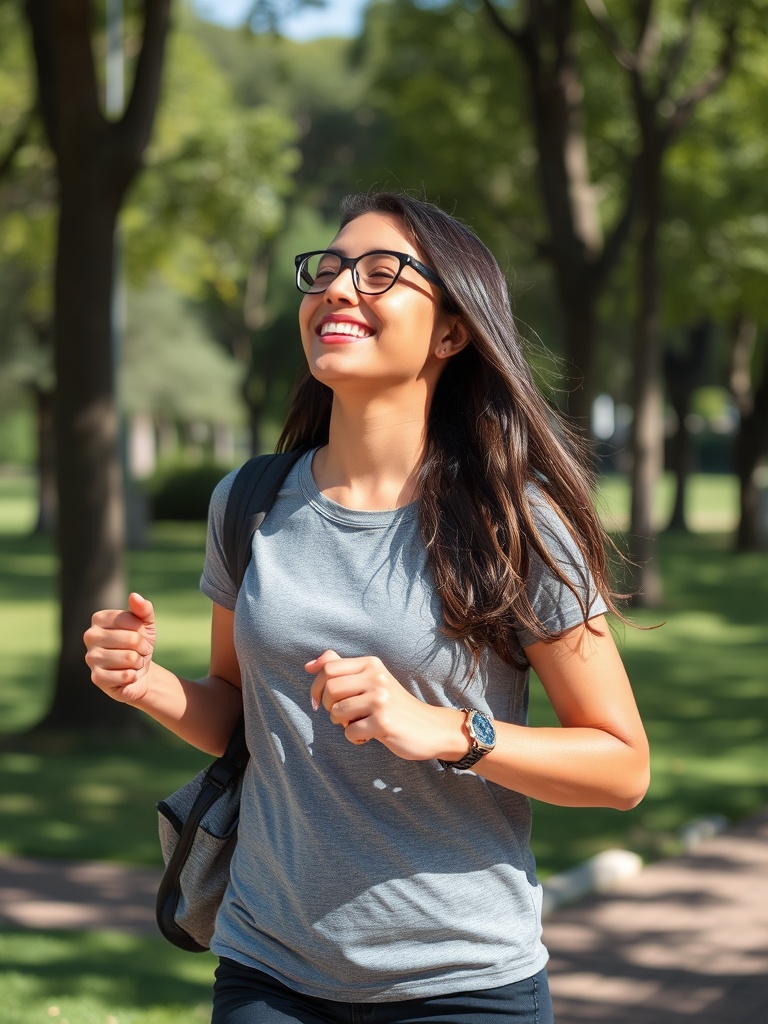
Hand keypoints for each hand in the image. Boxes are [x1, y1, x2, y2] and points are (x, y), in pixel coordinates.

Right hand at [83, 592, 157, 705]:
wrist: (139, 671)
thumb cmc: (140, 643)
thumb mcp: (146, 623)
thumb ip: (143, 608)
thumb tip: (134, 596)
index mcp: (99, 618)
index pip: (130, 620)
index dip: (142, 630)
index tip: (139, 635)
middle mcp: (90, 636)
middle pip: (131, 639)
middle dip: (143, 647)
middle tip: (139, 651)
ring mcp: (91, 658)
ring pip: (129, 658)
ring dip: (138, 662)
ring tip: (133, 662)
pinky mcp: (96, 678)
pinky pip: (124, 676)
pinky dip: (133, 676)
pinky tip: (128, 675)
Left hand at [305, 650, 463, 760]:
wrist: (429, 727)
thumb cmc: (394, 704)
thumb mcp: (371, 680)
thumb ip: (342, 668)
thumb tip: (309, 665)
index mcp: (371, 664)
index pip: (328, 668)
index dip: (316, 687)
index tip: (319, 702)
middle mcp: (376, 677)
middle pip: (330, 689)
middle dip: (329, 707)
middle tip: (344, 716)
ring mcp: (381, 699)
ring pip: (337, 712)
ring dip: (342, 724)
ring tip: (360, 724)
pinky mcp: (383, 722)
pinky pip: (350, 732)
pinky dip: (355, 738)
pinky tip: (370, 735)